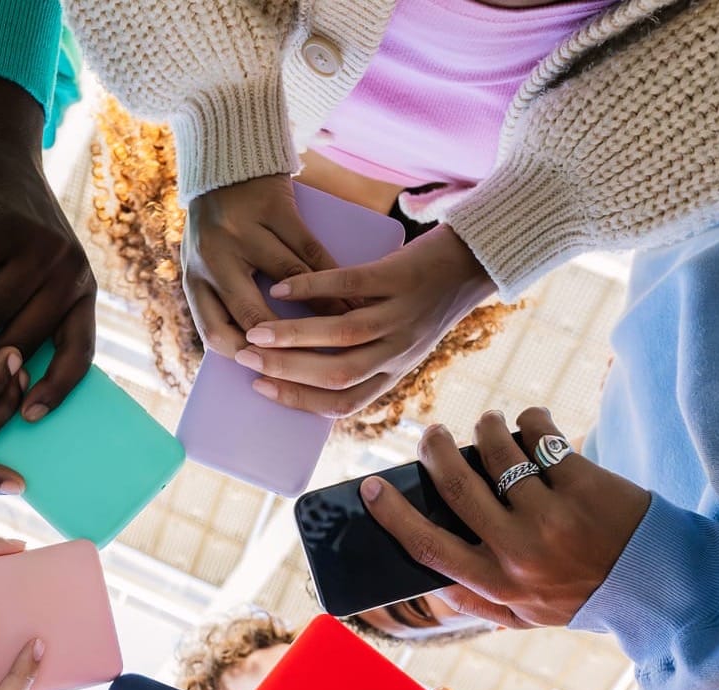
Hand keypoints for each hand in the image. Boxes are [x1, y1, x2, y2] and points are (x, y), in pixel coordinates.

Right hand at [0, 71, 96, 423]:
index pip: (79, 354)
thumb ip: (29, 319)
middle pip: (21, 340)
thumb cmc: (11, 237)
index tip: (23, 418)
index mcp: (82, 294)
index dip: (56, 390)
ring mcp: (41, 247)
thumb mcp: (35, 278)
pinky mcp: (4, 224)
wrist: (2, 160)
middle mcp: (71, 272)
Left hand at [182, 173, 343, 356]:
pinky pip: (309, 250)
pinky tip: (349, 293)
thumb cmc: (222, 225)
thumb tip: (262, 353)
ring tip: (347, 330)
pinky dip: (331, 276)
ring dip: (322, 309)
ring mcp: (243, 230)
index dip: (248, 357)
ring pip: (289, 281)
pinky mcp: (273, 207)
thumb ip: (226, 299)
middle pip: (252, 315)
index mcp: (194, 278)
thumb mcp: (209, 262)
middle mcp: (212, 256)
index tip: (277, 372)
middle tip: (319, 360)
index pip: (216, 332)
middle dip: (290, 343)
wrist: (228, 157)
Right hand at [233, 225, 495, 416]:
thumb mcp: (400, 339)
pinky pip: (351, 286)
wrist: (472, 258)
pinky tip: (283, 288)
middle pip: (337, 375)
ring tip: (256, 331)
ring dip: (293, 337)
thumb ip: (363, 356)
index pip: (343, 402)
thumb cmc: (424, 298)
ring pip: (341, 337)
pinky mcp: (402, 278)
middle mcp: (399, 351)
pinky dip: (312, 288)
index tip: (260, 389)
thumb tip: (301, 364)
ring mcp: (402, 315)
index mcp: (394, 371)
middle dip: (286, 372)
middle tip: (245, 358)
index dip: (299, 401)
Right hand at [362, 408, 650, 627]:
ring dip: (486, 427)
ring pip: (496, 451)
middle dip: (434, 450)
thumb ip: (476, 601)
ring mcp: (551, 516)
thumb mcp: (524, 614)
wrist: (658, 583)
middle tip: (432, 434)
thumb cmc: (580, 594)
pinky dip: (530, 421)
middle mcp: (518, 552)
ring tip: (490, 426)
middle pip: (455, 486)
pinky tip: (534, 427)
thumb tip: (428, 577)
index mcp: (497, 585)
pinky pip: (539, 434)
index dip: (392, 514)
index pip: (427, 547)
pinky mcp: (583, 484)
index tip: (369, 487)